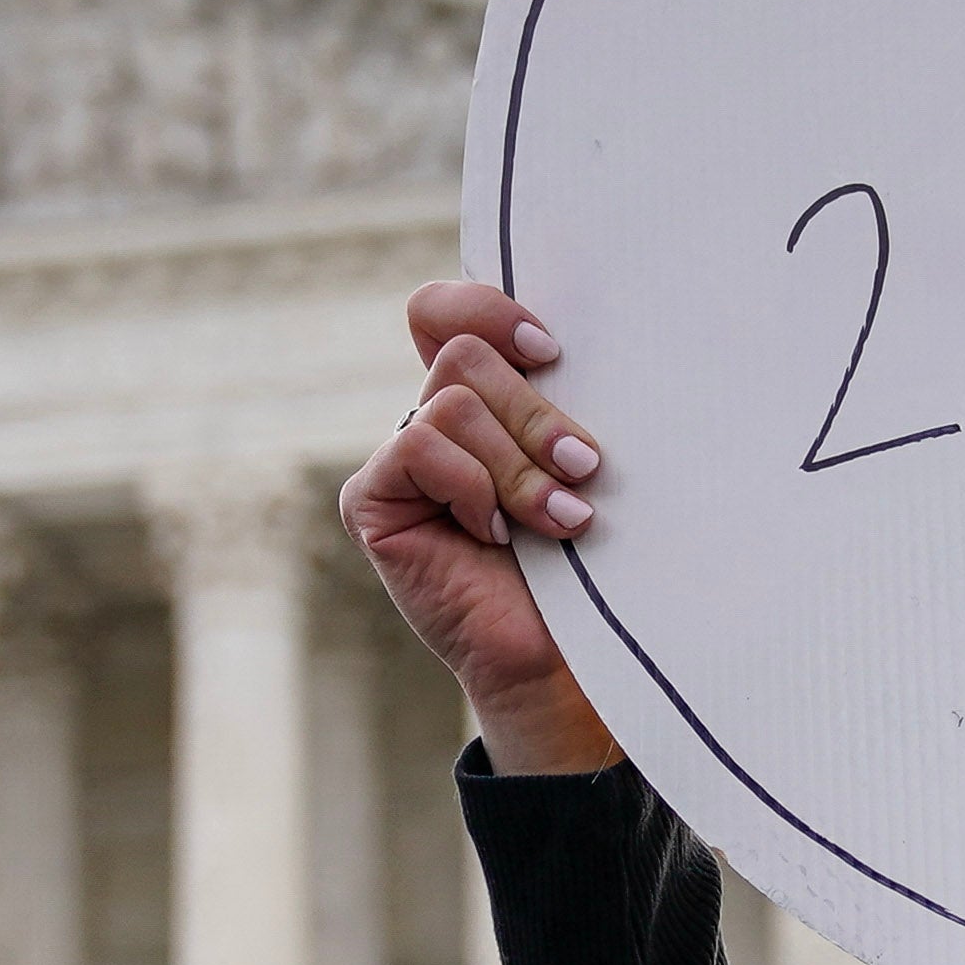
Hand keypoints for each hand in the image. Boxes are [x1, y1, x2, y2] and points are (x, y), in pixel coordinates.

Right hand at [341, 280, 619, 775]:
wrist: (574, 656)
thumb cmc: (594, 559)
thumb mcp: (581, 462)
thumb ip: (559, 399)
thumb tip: (564, 339)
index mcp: (479, 399)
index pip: (445, 312)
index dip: (488, 309)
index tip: (552, 350)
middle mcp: (431, 422)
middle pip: (464, 354)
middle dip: (535, 412)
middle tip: (585, 469)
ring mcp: (397, 462)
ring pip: (452, 401)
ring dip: (518, 464)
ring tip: (562, 520)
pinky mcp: (370, 501)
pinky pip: (420, 446)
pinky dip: (473, 487)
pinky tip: (497, 537)